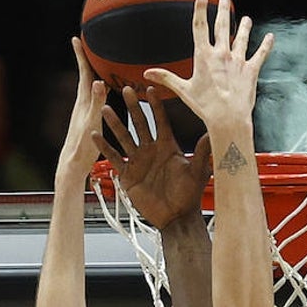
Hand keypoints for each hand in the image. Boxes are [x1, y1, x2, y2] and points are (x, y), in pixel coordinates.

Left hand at [57, 36, 107, 176]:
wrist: (73, 165)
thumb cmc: (83, 146)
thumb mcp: (92, 123)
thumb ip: (95, 103)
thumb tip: (96, 81)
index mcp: (83, 102)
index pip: (83, 73)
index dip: (80, 56)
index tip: (76, 38)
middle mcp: (82, 104)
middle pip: (86, 76)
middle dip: (88, 60)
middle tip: (90, 44)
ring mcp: (84, 111)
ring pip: (91, 86)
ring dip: (95, 73)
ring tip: (100, 62)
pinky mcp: (88, 119)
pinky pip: (96, 97)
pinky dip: (100, 88)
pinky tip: (106, 90)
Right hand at [91, 86, 212, 229]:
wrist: (176, 218)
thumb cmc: (189, 196)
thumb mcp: (197, 172)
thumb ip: (201, 152)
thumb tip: (212, 133)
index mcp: (168, 147)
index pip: (160, 121)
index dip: (156, 105)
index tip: (151, 87)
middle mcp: (152, 151)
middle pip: (140, 124)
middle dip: (133, 107)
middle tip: (125, 89)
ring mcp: (138, 162)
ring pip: (124, 137)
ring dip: (115, 123)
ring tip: (105, 108)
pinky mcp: (128, 175)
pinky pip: (114, 157)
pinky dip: (104, 147)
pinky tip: (94, 135)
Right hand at [144, 0, 273, 133]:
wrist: (228, 118)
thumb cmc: (206, 106)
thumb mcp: (184, 90)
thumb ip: (166, 78)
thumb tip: (148, 73)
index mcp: (204, 56)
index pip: (200, 26)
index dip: (200, 9)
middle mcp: (221, 54)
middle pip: (222, 26)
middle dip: (223, 11)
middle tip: (225, 0)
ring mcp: (237, 61)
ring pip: (242, 37)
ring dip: (245, 26)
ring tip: (246, 19)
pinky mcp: (250, 70)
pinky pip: (260, 54)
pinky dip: (266, 45)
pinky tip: (270, 38)